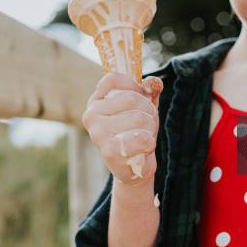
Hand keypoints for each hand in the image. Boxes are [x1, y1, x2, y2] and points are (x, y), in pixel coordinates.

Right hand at [82, 72, 163, 186]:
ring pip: (139, 117)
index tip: (141, 99)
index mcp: (96, 101)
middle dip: (148, 111)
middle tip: (146, 125)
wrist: (134, 167)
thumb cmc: (137, 132)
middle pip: (131, 98)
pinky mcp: (108, 151)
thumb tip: (154, 82)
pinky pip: (141, 138)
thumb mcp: (144, 107)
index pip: (113, 79)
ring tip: (143, 137)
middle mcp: (91, 115)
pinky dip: (149, 143)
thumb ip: (149, 91)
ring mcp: (97, 133)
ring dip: (150, 128)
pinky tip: (141, 149)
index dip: (134, 86)